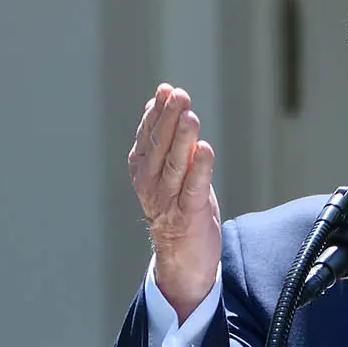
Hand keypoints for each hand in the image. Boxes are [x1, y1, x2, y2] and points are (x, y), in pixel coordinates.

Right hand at [130, 84, 220, 314]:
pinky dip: (200, 167)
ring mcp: (167, 199)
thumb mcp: (168, 171)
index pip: (147, 134)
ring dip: (183, 138)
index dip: (157, 111)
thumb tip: (158, 103)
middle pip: (160, 145)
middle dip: (169, 118)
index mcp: (141, 168)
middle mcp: (150, 182)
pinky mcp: (188, 214)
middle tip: (179, 95)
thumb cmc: (177, 206)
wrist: (182, 257)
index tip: (166, 89)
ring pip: (175, 163)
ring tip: (189, 117)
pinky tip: (205, 149)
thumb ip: (164, 141)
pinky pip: (194, 187)